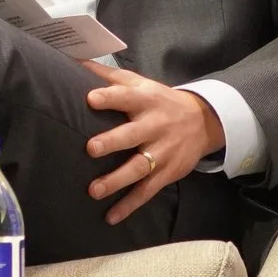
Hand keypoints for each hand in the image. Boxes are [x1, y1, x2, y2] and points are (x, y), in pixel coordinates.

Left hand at [82, 62, 228, 225]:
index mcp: (145, 101)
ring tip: (94, 190)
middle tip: (91, 149)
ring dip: (116, 180)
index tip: (91, 98)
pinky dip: (130, 205)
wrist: (203, 121)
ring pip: (139, 167)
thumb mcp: (140, 83)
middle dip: (112, 142)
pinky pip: (147, 191)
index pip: (126, 97)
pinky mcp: (167, 172)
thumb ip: (108, 75)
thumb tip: (73, 59)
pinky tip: (111, 217)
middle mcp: (154, 126)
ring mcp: (162, 152)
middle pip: (132, 135)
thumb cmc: (160, 100)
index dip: (109, 97)